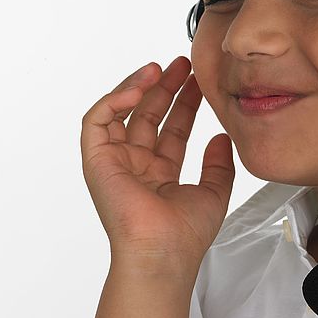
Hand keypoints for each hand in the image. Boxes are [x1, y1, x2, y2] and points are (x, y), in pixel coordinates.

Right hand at [80, 56, 234, 271]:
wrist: (164, 253)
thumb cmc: (185, 234)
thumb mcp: (214, 192)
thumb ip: (218, 164)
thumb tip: (220, 137)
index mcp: (159, 173)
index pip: (171, 128)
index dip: (184, 102)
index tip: (199, 81)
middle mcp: (135, 165)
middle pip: (147, 115)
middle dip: (165, 87)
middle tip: (183, 64)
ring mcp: (114, 162)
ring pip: (122, 112)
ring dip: (139, 87)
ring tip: (160, 68)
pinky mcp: (97, 161)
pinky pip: (97, 121)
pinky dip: (114, 100)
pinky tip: (139, 88)